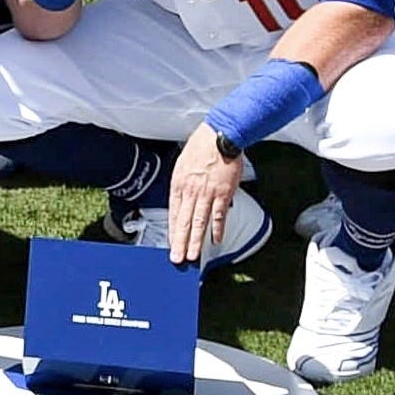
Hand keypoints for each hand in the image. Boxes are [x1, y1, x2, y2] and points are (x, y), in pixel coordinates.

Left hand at [167, 122, 250, 262]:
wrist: (219, 136)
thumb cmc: (201, 147)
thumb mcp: (182, 164)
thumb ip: (183, 183)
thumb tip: (183, 199)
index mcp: (178, 183)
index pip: (173, 212)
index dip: (173, 230)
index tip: (172, 243)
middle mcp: (190, 191)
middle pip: (184, 221)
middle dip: (180, 241)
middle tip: (177, 258)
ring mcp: (206, 193)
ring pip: (199, 221)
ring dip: (195, 240)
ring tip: (192, 255)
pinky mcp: (223, 193)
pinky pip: (219, 215)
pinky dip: (217, 228)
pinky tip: (215, 240)